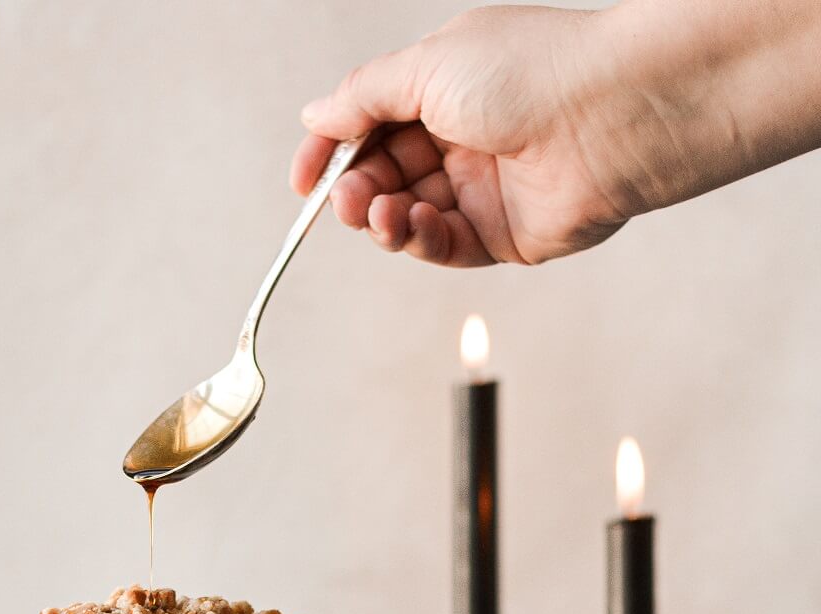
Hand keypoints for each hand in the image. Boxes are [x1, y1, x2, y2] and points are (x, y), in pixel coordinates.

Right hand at [290, 6, 633, 267]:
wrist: (612, 115)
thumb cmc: (533, 71)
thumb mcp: (427, 67)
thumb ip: (365, 97)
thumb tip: (316, 115)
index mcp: (447, 85)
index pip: (372, 124)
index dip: (332, 151)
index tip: (302, 180)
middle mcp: (464, 136)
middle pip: (385, 175)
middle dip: (356, 191)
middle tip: (345, 200)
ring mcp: (483, 187)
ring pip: (409, 215)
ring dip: (383, 218)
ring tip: (379, 213)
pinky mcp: (503, 234)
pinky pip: (444, 246)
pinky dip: (419, 240)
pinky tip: (412, 225)